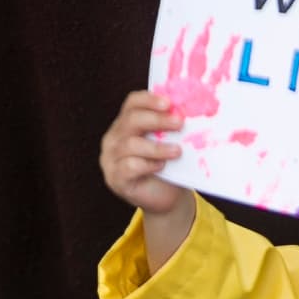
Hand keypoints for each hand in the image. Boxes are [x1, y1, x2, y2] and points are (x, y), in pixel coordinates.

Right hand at [100, 91, 189, 213]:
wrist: (165, 198)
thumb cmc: (169, 167)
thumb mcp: (170, 143)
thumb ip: (172, 128)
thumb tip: (188, 111)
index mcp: (126, 124)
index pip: (132, 103)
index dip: (149, 99)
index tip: (169, 103)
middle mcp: (114, 138)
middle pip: (131, 120)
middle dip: (157, 120)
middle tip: (179, 123)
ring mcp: (110, 158)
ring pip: (131, 144)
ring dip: (157, 147)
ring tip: (177, 151)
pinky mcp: (114, 178)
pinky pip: (130, 166)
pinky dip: (148, 164)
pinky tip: (161, 166)